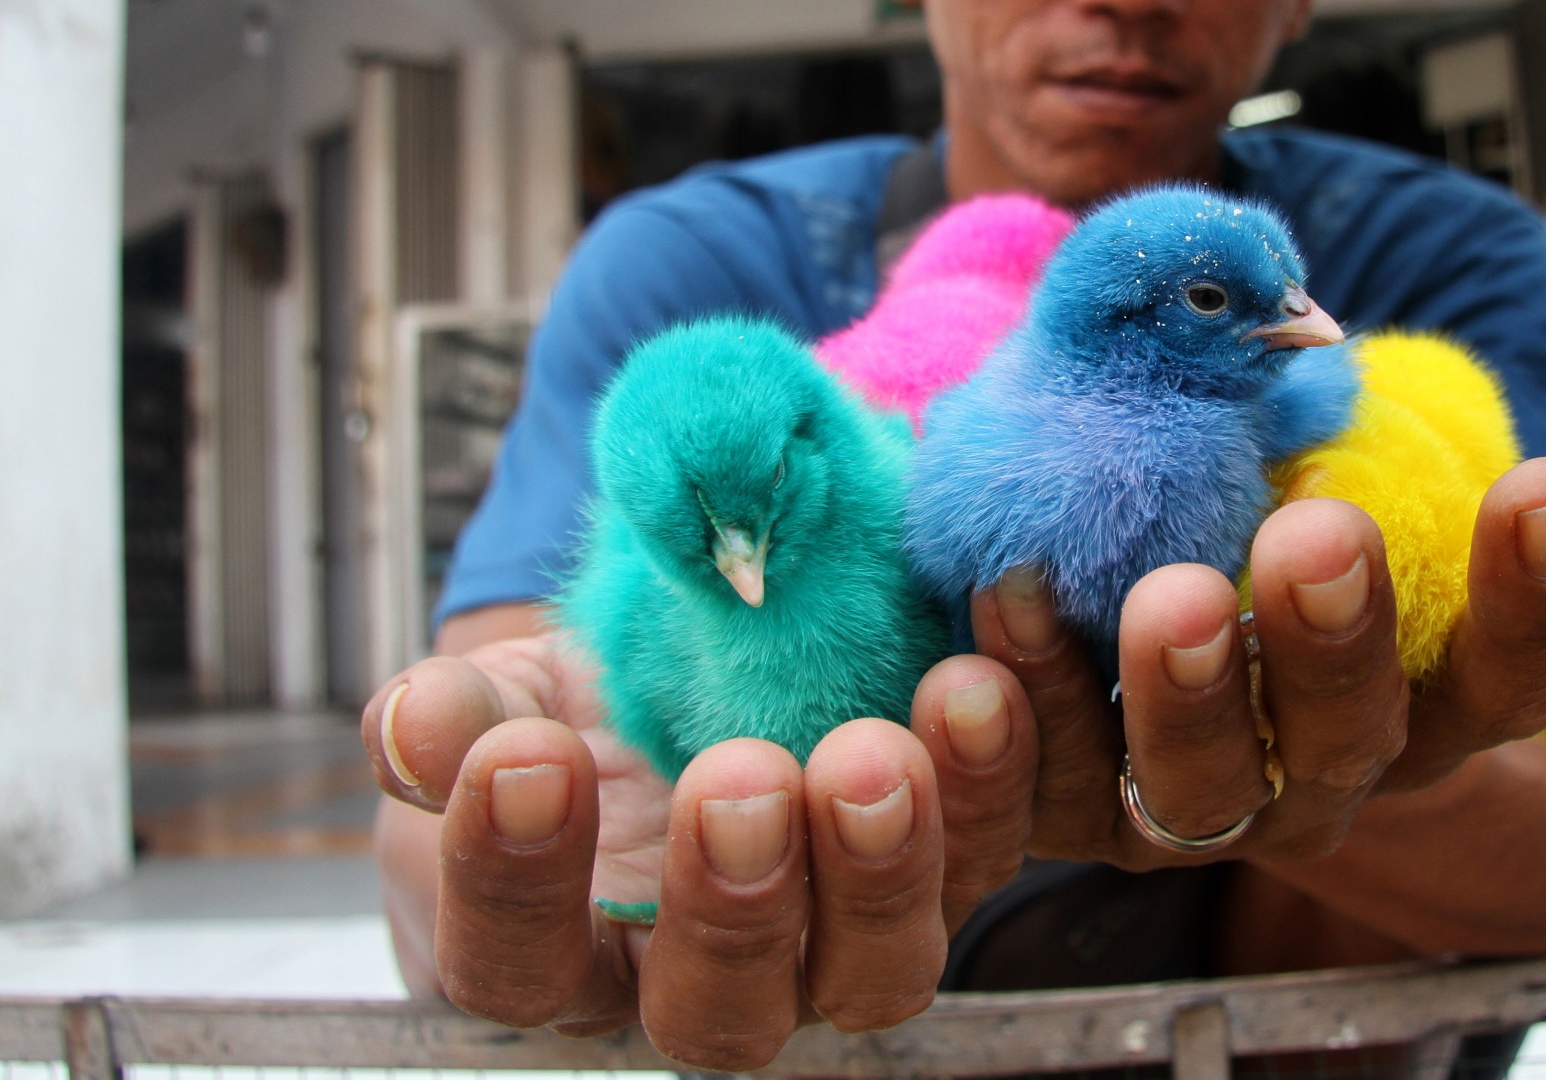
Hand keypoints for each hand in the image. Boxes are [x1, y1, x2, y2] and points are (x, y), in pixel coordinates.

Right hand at [364, 630, 1038, 1069]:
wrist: (694, 670)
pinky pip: (989, 848)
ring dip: (888, 863)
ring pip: (879, 966)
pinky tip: (983, 672)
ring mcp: (840, 938)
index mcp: (568, 952)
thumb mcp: (503, 703)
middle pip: (724, 1010)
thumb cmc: (577, 715)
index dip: (511, 880)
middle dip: (734, 901)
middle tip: (737, 778)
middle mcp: (713, 979)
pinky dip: (996, 772)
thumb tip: (414, 721)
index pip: (516, 965)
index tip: (526, 758)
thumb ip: (458, 719)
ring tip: (880, 746)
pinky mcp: (945, 865)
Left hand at [969, 457, 1545, 869]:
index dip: (1540, 593)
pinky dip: (1018, 718)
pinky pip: (1045, 793)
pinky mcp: (1072, 815)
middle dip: (1335, 641)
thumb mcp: (1352, 487)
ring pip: (1200, 785)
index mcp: (1419, 705)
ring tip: (1156, 596)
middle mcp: (1319, 774)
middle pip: (1348, 739)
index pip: (1511, 674)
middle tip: (1317, 536)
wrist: (1123, 610)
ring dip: (1177, 694)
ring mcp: (1196, 808)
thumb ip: (1445, 482)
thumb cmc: (1269, 519)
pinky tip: (993, 629)